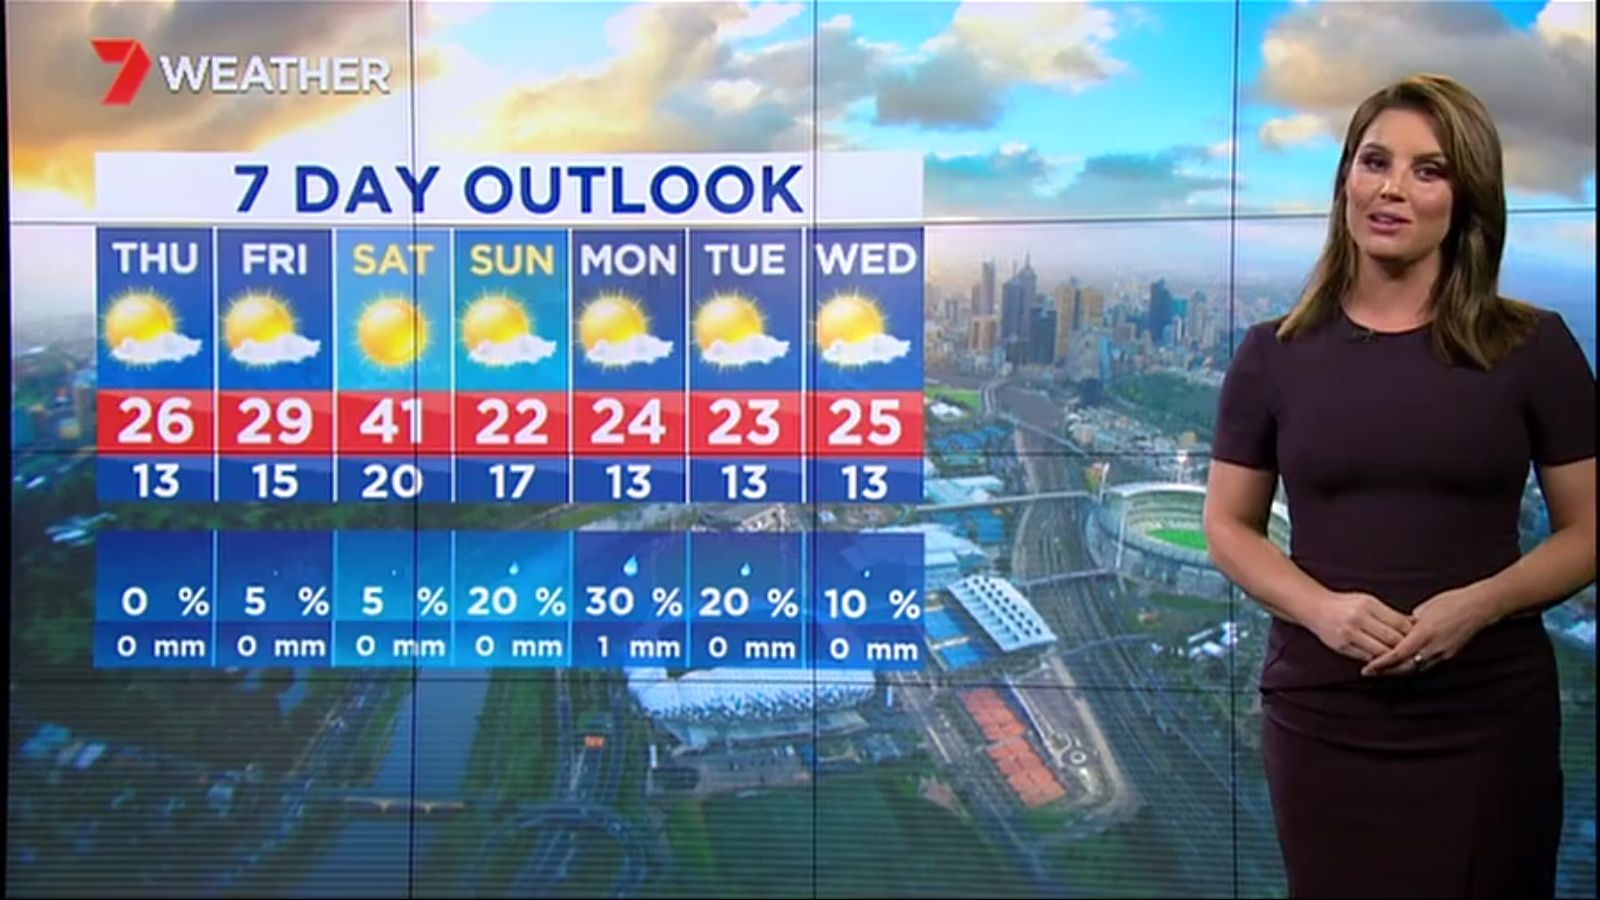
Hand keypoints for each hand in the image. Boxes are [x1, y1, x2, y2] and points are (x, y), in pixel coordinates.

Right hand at [1306, 591, 1414, 662]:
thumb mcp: (1366, 601)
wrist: (1314, 608)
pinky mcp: (1342, 647)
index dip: (1412, 632)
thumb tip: (1412, 624)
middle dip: (1406, 647)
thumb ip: (1387, 613)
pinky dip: (1377, 660)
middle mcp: (1358, 619)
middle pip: (1392, 639)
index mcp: (1368, 604)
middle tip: (1415, 652)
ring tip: (1401, 658)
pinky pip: (1366, 658)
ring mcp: (1349, 634)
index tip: (1419, 637)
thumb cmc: (1343, 604)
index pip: (1399, 622)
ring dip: (1393, 657)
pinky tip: (1383, 660)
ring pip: (1381, 652)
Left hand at [1361, 587, 1496, 676]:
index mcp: (1425, 633)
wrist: (1479, 606)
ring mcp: (1442, 653)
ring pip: (1415, 668)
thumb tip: (1395, 629)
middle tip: (1369, 672)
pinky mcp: (1448, 655)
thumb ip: (1408, 622)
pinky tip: (1401, 666)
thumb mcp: (1424, 608)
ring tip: (1380, 671)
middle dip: (1385, 671)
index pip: (1398, 654)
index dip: (1381, 663)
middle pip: (1405, 667)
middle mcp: (1433, 647)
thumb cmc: (1451, 602)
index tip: (1367, 667)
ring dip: (1397, 671)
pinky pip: (1425, 665)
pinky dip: (1411, 667)